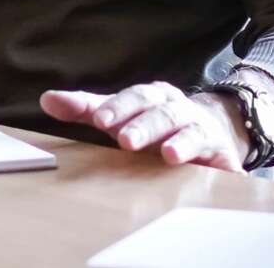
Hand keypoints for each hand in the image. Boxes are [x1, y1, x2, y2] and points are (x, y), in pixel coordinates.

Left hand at [40, 82, 246, 170]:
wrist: (206, 128)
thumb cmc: (151, 121)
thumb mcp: (119, 112)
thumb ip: (85, 108)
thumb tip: (47, 99)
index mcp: (153, 96)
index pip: (135, 97)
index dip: (119, 107)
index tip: (101, 120)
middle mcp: (179, 109)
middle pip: (162, 114)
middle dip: (144, 126)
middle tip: (125, 140)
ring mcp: (202, 131)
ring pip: (192, 133)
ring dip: (182, 143)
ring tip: (168, 155)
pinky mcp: (222, 156)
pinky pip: (225, 163)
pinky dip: (226, 170)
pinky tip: (224, 177)